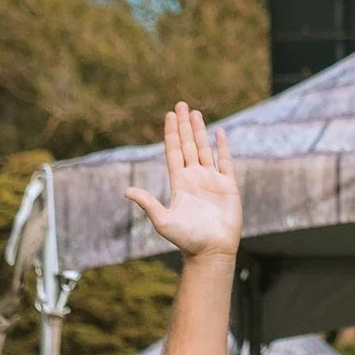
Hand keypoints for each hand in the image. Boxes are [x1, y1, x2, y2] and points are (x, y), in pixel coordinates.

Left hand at [125, 103, 239, 260]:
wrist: (212, 251)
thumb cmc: (187, 239)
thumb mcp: (163, 220)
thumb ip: (148, 203)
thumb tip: (126, 191)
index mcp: (179, 182)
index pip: (173, 151)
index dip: (171, 133)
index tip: (169, 115)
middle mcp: (194, 177)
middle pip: (187, 145)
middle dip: (183, 125)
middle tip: (180, 104)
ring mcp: (211, 180)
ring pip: (204, 149)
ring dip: (199, 131)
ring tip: (195, 113)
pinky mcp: (228, 186)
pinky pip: (225, 161)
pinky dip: (222, 147)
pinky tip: (219, 133)